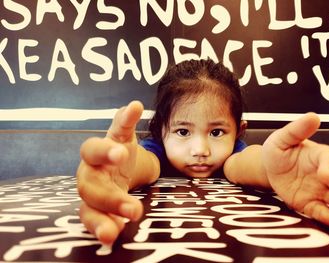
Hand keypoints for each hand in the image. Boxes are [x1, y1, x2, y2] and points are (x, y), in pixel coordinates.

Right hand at [77, 101, 143, 243]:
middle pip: (90, 186)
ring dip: (101, 221)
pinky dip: (101, 228)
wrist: (118, 167)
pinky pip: (93, 220)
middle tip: (134, 210)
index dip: (105, 151)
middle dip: (110, 198)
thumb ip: (125, 122)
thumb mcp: (122, 134)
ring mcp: (91, 193)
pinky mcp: (95, 209)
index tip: (121, 154)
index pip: (93, 149)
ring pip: (87, 209)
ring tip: (113, 234)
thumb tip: (134, 105)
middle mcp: (89, 173)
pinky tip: (111, 236)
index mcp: (95, 152)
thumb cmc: (118, 149)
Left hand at [262, 112, 328, 224]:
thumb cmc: (278, 149)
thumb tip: (313, 116)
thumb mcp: (282, 138)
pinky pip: (321, 210)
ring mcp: (319, 190)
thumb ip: (296, 130)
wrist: (268, 168)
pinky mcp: (310, 203)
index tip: (326, 174)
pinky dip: (326, 216)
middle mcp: (325, 174)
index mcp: (319, 155)